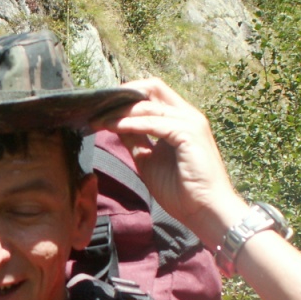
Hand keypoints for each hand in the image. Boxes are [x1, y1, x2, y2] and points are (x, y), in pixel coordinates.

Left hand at [96, 78, 247, 247]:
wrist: (204, 211)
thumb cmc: (181, 191)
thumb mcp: (148, 160)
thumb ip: (135, 140)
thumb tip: (115, 125)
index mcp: (180, 120)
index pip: (153, 93)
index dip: (127, 95)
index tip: (102, 106)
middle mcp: (187, 115)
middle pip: (152, 88)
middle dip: (122, 94)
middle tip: (96, 106)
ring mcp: (190, 122)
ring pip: (149, 105)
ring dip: (120, 111)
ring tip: (98, 119)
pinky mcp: (189, 133)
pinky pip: (153, 122)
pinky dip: (131, 123)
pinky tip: (113, 127)